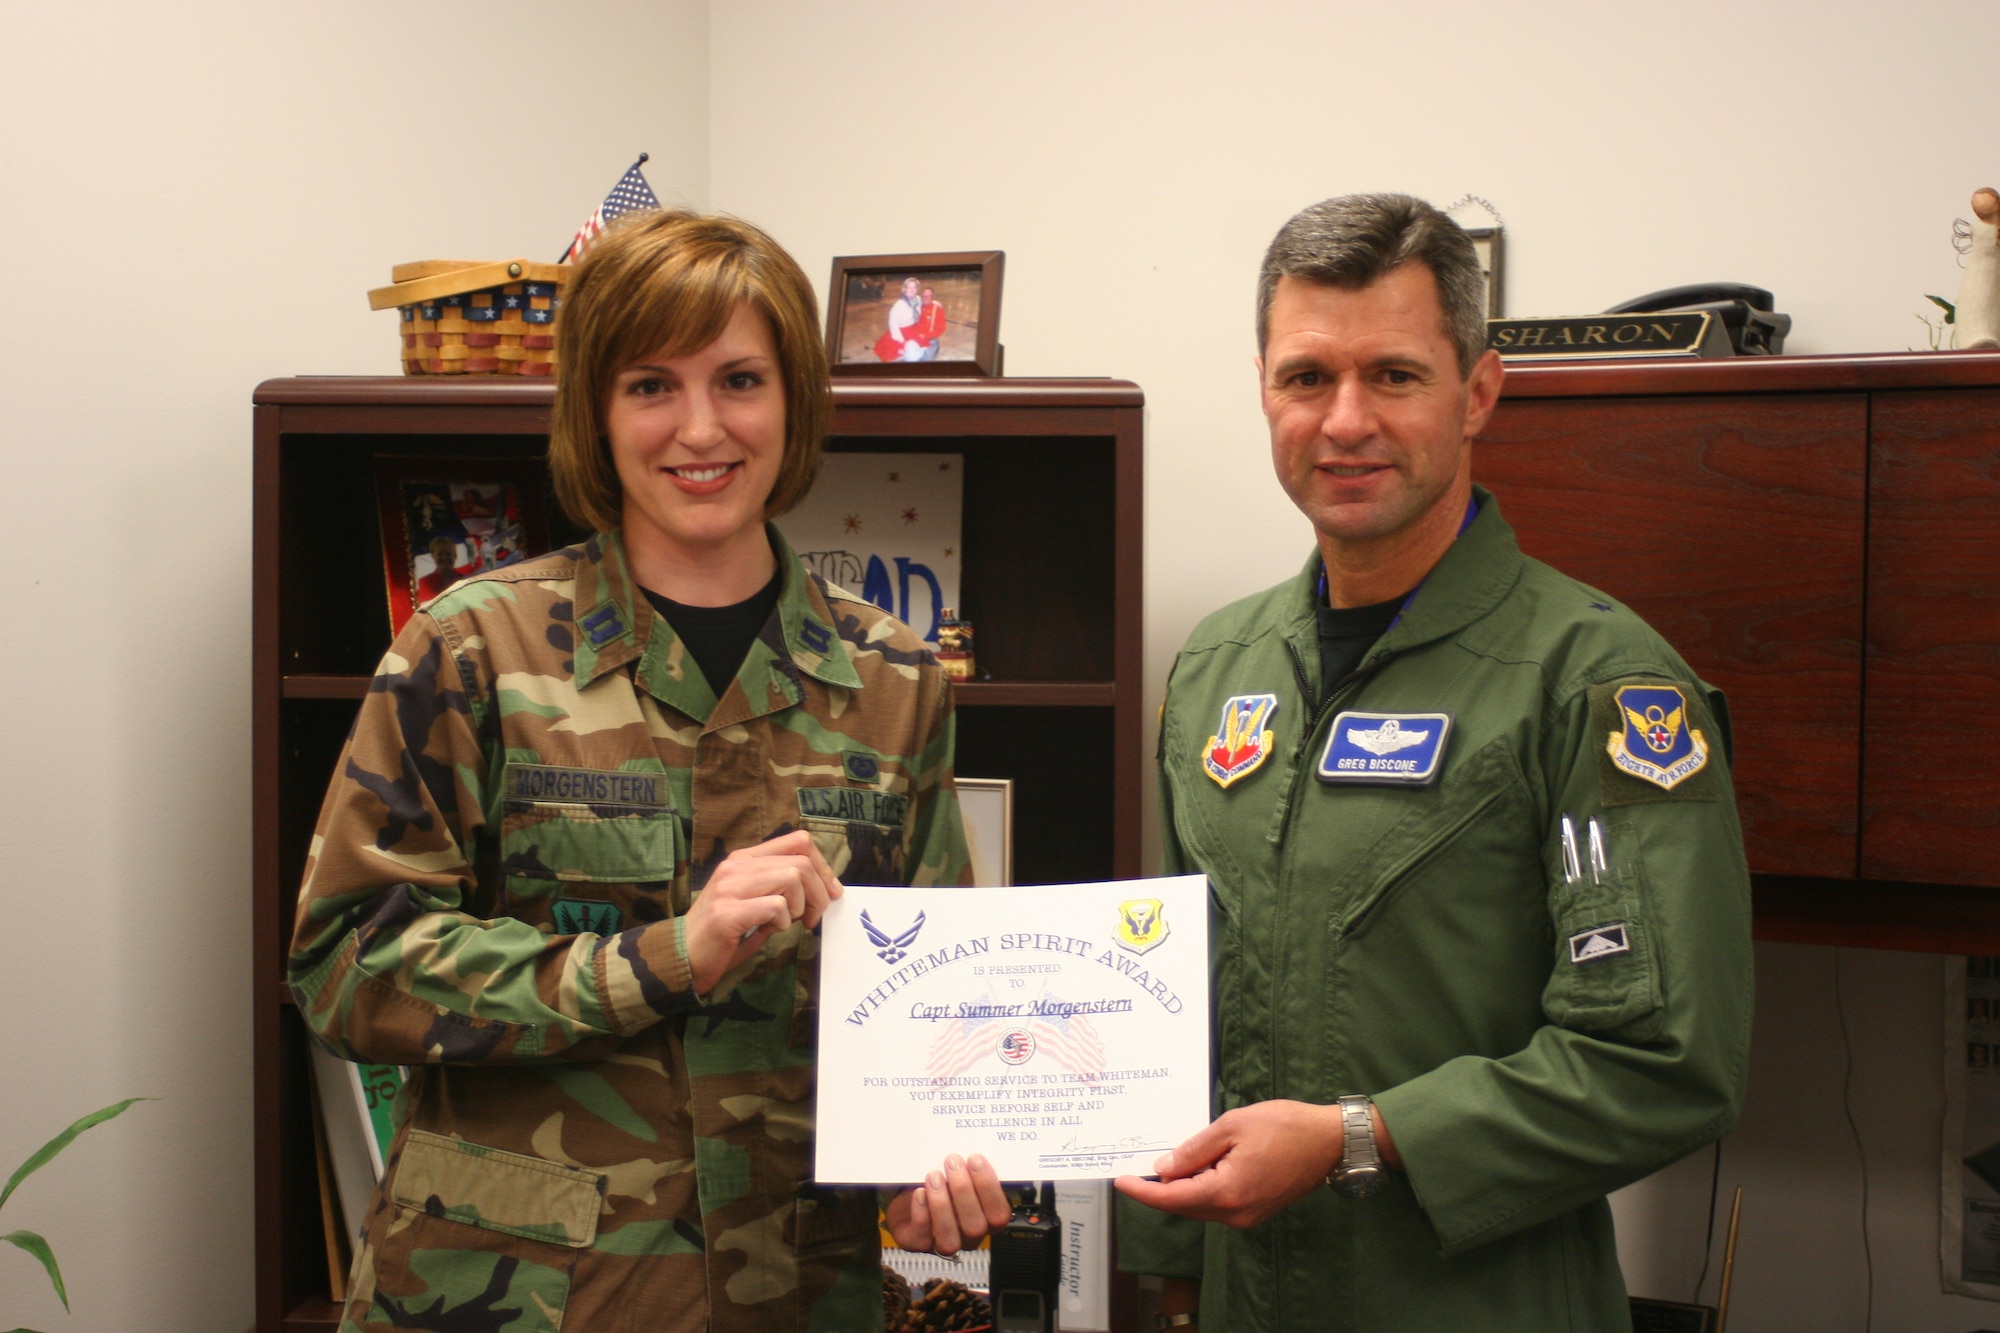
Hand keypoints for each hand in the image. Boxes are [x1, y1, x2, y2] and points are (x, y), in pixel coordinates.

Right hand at [683, 830, 841, 993]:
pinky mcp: (727, 912)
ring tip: (789, 923)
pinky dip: (782, 921)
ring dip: (801, 906)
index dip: (823, 866)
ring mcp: (729, 887)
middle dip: (819, 892)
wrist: (681, 956)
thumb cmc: (724, 933)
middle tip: (813, 917)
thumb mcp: (753, 900)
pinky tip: (771, 930)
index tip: (831, 892)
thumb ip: (779, 888)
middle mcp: (736, 866)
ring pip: (791, 878)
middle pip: (801, 861)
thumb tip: (823, 888)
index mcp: (744, 859)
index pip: (798, 841)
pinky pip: (775, 906)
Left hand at [885, 1152, 1011, 1255]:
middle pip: (975, 1226)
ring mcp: (944, 1242)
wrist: (910, 1193)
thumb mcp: (961, 1172)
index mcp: (987, 1218)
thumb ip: (972, 1167)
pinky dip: (922, 1213)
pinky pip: (922, 1238)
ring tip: (934, 1176)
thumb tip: (974, 1143)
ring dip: (942, 1205)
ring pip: (950, 1239)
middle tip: (952, 1162)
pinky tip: (919, 1193)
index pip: (999, 1213)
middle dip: (963, 1191)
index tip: (975, 1159)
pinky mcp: (918, 1244)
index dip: (989, 1188)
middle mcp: (969, 1235)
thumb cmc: (943, 1180)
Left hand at [1114, 1099, 1351, 1229]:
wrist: (1329, 1140)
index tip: (1120, 1182)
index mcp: (1227, 1192)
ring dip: (1182, 1188)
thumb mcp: (1232, 1126)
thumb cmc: (1285, 1126)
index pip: (1172, 1198)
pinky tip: (1197, 1168)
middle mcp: (1236, 1212)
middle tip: (1138, 1168)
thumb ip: (1194, 1150)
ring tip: (1167, 1163)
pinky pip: (1218, 1204)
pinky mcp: (1257, 1211)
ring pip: (1201, 1206)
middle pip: (1184, 1206)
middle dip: (1160, 1189)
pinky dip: (1202, 1189)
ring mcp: (1248, 1215)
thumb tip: (1165, 1169)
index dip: (1143, 1191)